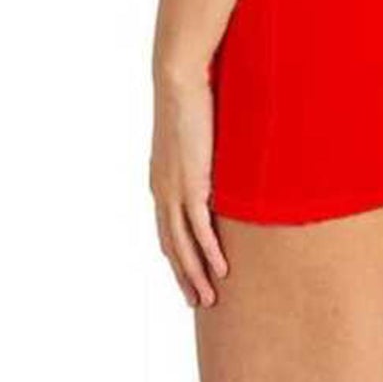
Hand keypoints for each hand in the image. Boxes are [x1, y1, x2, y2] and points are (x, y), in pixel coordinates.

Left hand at [150, 67, 228, 307]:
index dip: (176, 255)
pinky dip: (210, 253)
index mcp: (161, 180)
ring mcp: (175, 191)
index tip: (187, 275)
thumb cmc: (190, 96)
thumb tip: (221, 151)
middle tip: (196, 301)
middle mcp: (162, 191)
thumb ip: (204, 149)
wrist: (179, 80)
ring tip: (208, 299)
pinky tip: (221, 271)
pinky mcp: (191, 185)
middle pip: (171, 245)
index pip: (167, 229)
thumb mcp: (196, 132)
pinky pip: (200, 229)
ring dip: (196, 275)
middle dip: (184, 276)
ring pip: (183, 246)